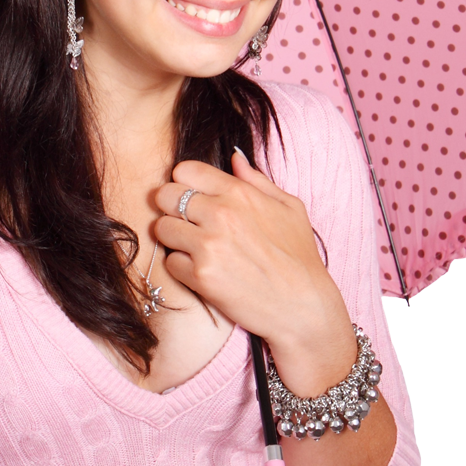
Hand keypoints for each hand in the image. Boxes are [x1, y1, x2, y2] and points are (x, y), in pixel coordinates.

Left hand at [151, 150, 354, 393]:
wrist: (304, 307)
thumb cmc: (300, 257)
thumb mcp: (290, 207)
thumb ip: (257, 180)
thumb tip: (234, 158)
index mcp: (239, 193)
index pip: (184, 170)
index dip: (184, 183)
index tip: (192, 197)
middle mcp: (219, 214)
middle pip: (164, 196)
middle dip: (171, 208)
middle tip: (187, 223)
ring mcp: (207, 246)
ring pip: (162, 228)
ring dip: (174, 238)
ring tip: (195, 249)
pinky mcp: (200, 277)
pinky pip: (170, 262)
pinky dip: (182, 268)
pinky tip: (203, 271)